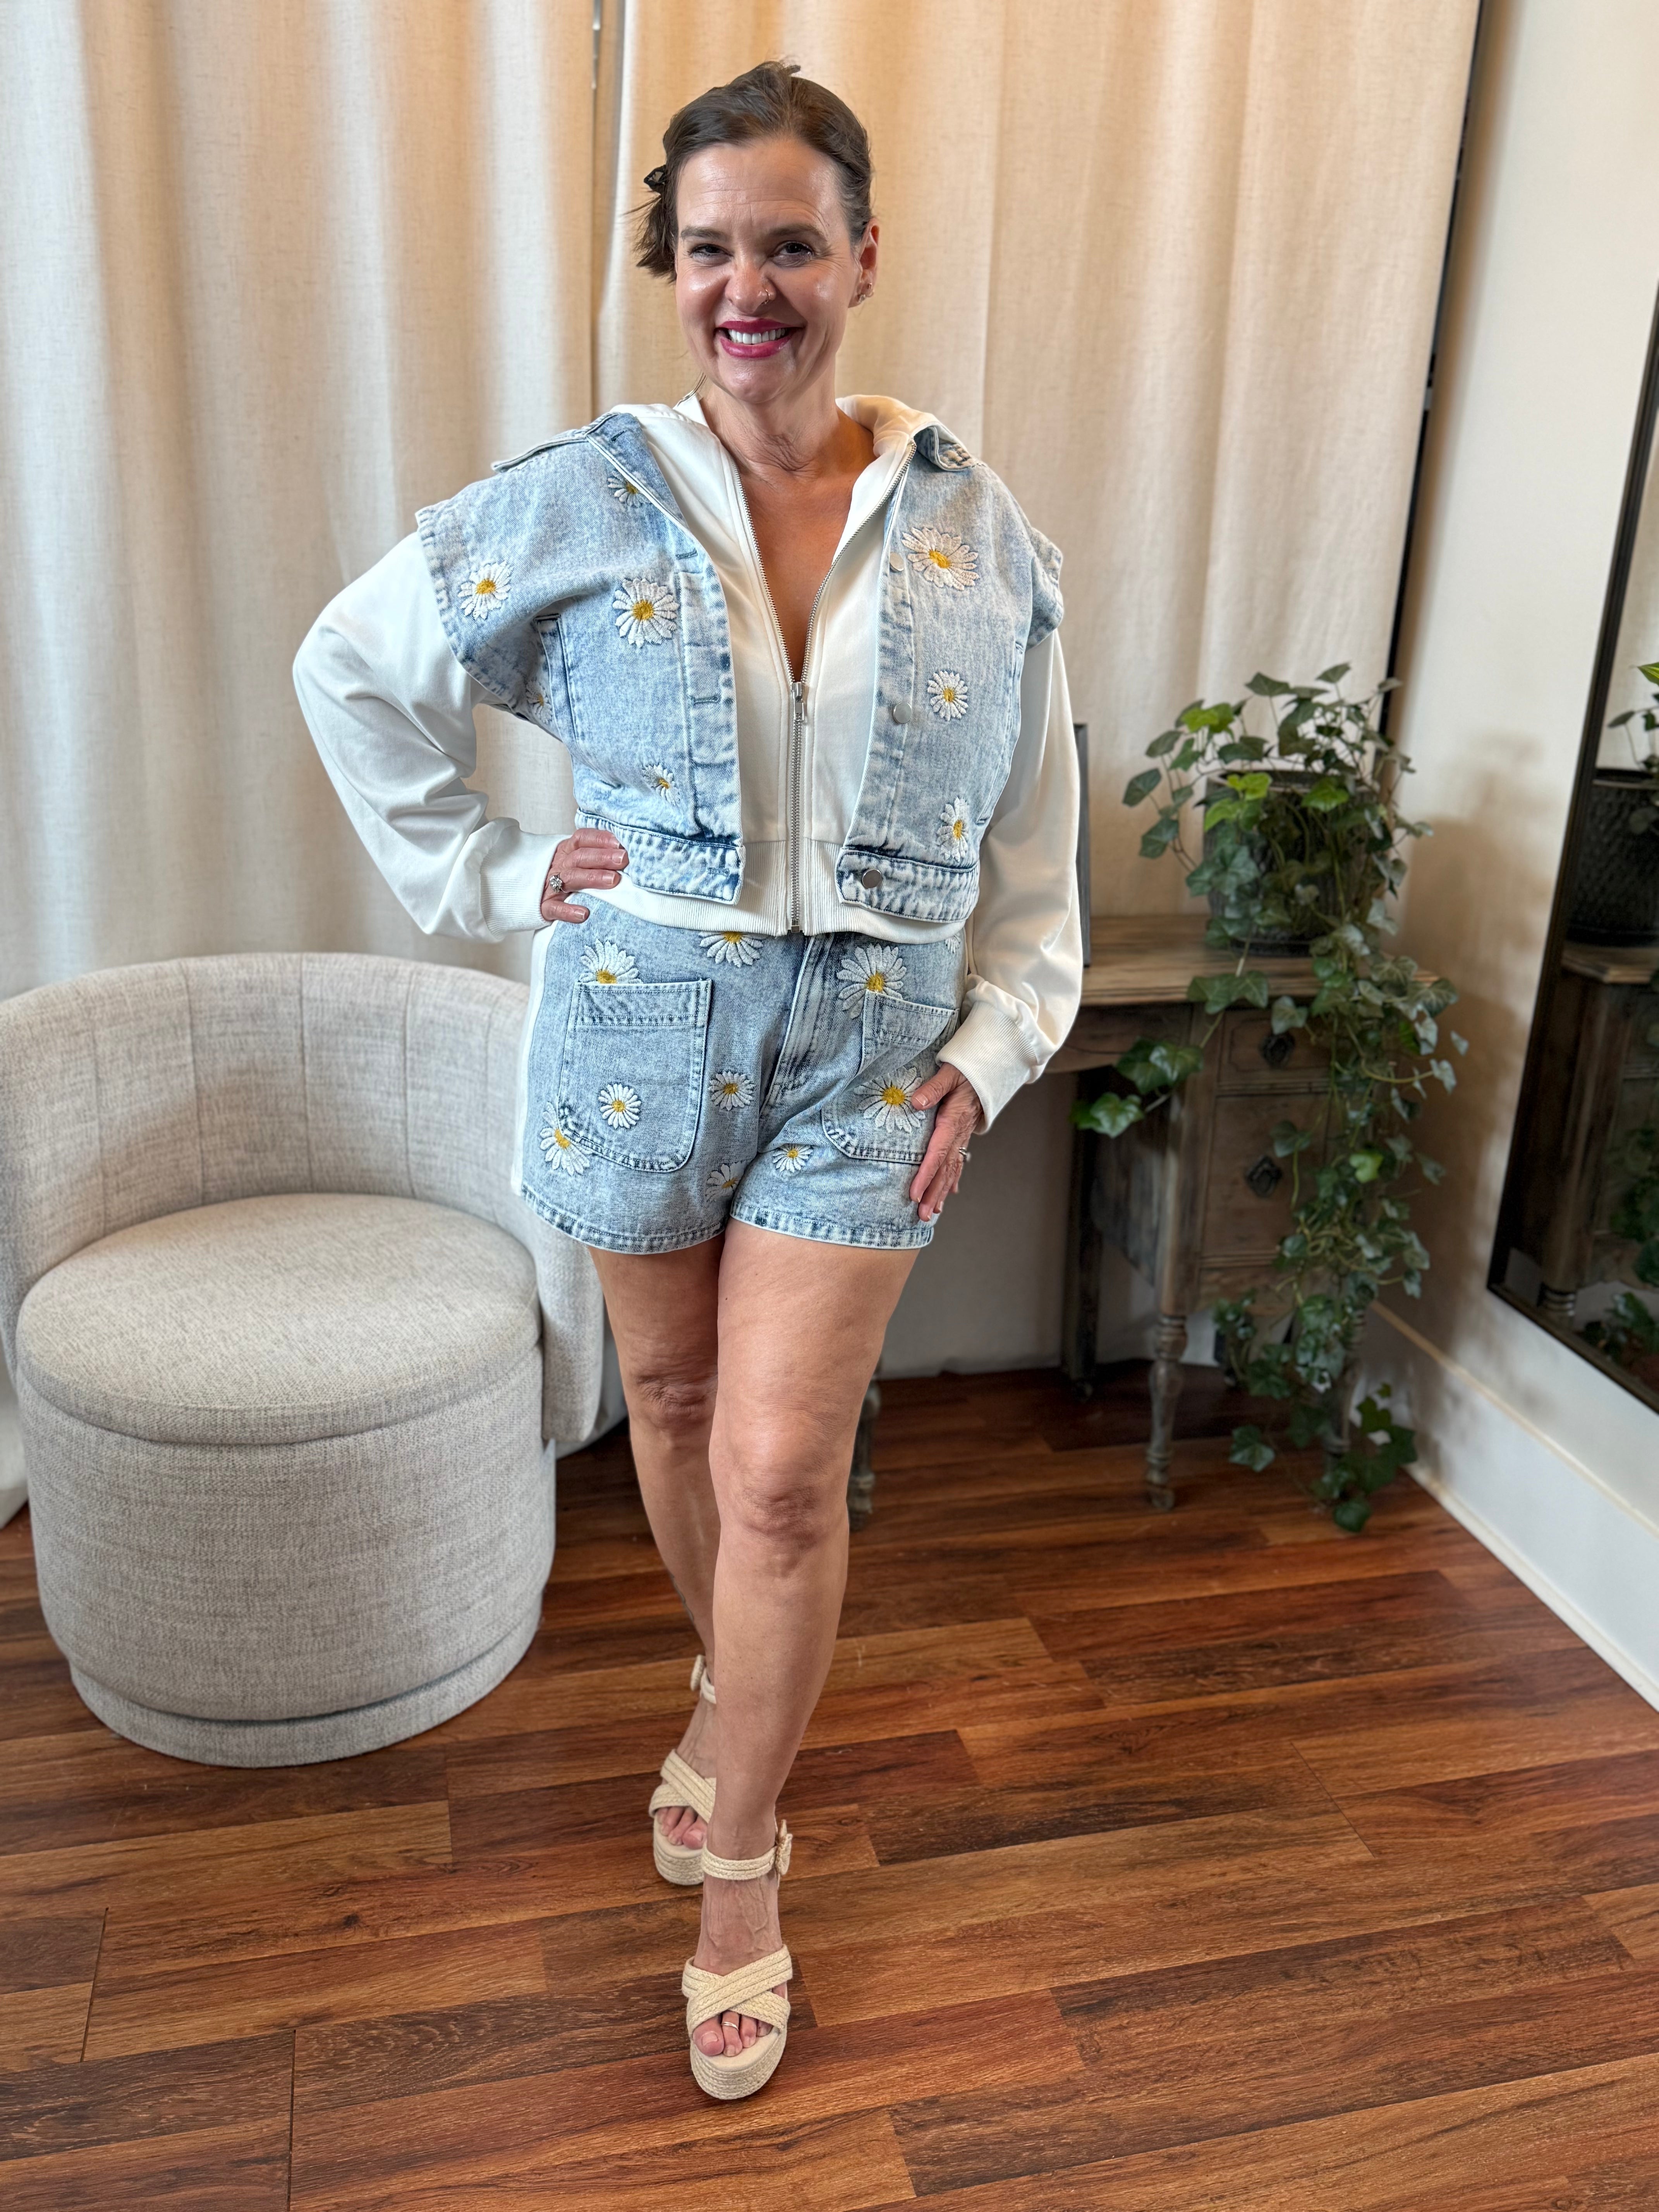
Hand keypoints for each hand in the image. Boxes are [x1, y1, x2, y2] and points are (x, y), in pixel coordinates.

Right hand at [541, 828, 628, 922]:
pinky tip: (584, 914)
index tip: (618, 844)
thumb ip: (595, 854)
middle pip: (580, 857)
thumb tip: (625, 852)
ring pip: (571, 878)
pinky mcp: (544, 907)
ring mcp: (550, 886)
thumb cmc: (563, 875)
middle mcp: (559, 866)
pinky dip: (568, 912)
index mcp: (566, 851)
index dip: (599, 840)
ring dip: (592, 878)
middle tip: (623, 860)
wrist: (528, 892)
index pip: (582, 839)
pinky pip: (554, 909)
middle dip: (603, 857)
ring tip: (613, 880)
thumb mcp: (575, 860)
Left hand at [908, 1063, 983, 1221]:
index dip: (925, 1175)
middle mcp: (959, 1133)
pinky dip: (952, 1180)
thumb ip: (933, 1088)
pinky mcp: (963, 1135)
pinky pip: (957, 1162)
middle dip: (932, 1194)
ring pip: (951, 1170)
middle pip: (944, 1170)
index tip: (914, 1194)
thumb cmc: (967, 1069)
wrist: (990, 1068)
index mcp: (953, 1121)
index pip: (937, 1153)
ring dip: (941, 1193)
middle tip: (922, 1216)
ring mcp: (963, 1137)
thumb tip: (916, 1103)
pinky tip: (949, 1194)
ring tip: (932, 1213)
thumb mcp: (950, 1073)